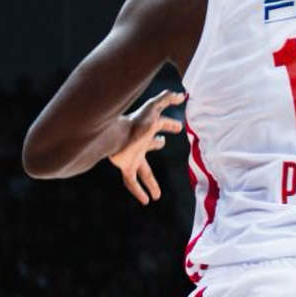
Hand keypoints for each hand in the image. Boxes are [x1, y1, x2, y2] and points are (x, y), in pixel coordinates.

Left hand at [108, 90, 185, 205]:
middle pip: (151, 144)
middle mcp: (141, 143)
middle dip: (157, 143)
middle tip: (163, 142)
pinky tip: (146, 201)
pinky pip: (133, 182)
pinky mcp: (126, 167)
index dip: (171, 125)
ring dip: (151, 183)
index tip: (178, 128)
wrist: (113, 135)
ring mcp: (133, 156)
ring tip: (157, 195)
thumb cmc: (134, 121)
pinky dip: (139, 192)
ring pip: (145, 171)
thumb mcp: (153, 107)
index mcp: (148, 128)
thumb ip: (167, 98)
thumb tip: (182, 95)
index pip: (162, 125)